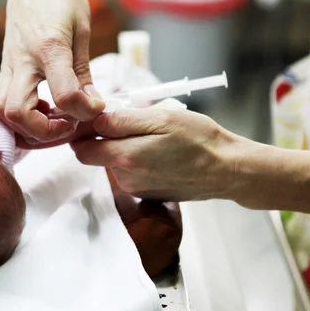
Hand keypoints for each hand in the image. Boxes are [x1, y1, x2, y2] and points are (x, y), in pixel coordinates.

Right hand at [0, 0, 104, 142]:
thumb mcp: (82, 30)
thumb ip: (83, 71)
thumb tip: (92, 104)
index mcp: (48, 46)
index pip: (64, 93)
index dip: (85, 110)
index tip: (97, 106)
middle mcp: (22, 60)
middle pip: (15, 113)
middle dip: (44, 131)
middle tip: (69, 124)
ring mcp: (8, 66)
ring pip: (0, 112)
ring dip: (27, 128)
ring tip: (55, 119)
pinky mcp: (4, 69)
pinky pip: (2, 102)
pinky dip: (21, 117)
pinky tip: (44, 108)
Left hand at [71, 102, 238, 201]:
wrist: (227, 169)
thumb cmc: (199, 139)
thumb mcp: (161, 118)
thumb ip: (123, 121)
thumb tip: (94, 122)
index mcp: (126, 158)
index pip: (82, 149)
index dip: (83, 131)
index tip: (96, 117)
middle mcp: (127, 179)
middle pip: (98, 155)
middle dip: (107, 136)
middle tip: (135, 120)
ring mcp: (137, 188)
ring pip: (116, 162)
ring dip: (126, 146)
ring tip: (155, 135)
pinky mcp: (148, 193)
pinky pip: (132, 171)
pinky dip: (139, 158)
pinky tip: (161, 150)